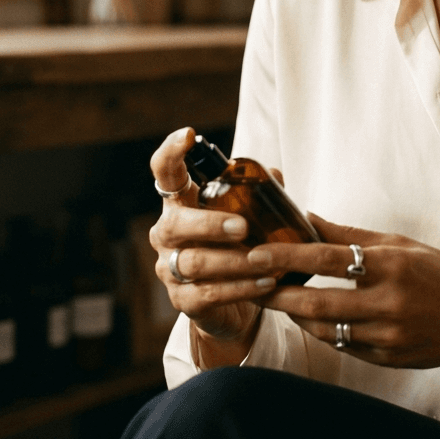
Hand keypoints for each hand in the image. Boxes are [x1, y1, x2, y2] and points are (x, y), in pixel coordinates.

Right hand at [148, 128, 277, 366]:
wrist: (229, 304)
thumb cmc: (234, 246)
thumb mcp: (245, 214)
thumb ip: (256, 193)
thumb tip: (275, 175)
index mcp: (179, 203)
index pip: (164, 172)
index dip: (170, 152)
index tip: (188, 135)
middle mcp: (167, 234)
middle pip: (175, 224)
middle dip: (210, 224)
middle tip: (243, 227)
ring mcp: (170, 269)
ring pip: (195, 263)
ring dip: (234, 261)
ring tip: (266, 260)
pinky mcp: (183, 301)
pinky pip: (209, 293)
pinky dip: (241, 287)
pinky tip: (266, 282)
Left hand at [248, 215, 439, 378]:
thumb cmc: (439, 273)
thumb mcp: (399, 245)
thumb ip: (351, 236)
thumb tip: (308, 218)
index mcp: (391, 265)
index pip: (327, 258)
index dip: (288, 257)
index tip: (257, 254)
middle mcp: (388, 301)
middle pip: (317, 301)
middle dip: (278, 294)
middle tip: (251, 284)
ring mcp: (386, 335)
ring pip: (324, 328)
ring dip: (295, 314)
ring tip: (278, 299)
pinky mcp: (386, 358)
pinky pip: (342, 345)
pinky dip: (322, 330)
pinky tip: (310, 317)